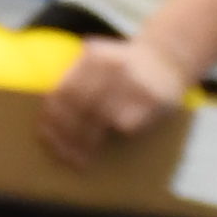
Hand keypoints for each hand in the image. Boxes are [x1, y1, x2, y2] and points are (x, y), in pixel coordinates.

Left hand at [41, 31, 192, 168]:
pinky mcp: (153, 98)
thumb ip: (74, 78)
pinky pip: (127, 124)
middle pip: (79, 106)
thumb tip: (48, 119)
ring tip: (78, 160)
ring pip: (100, 118)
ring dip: (86, 142)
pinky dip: (115, 136)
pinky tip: (107, 147)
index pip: (64, 92)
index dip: (52, 118)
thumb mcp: (97, 61)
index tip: (46, 138)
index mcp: (93, 56)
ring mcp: (133, 81)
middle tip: (61, 155)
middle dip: (67, 134)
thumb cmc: (124, 66)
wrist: (169, 56)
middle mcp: (111, 65)